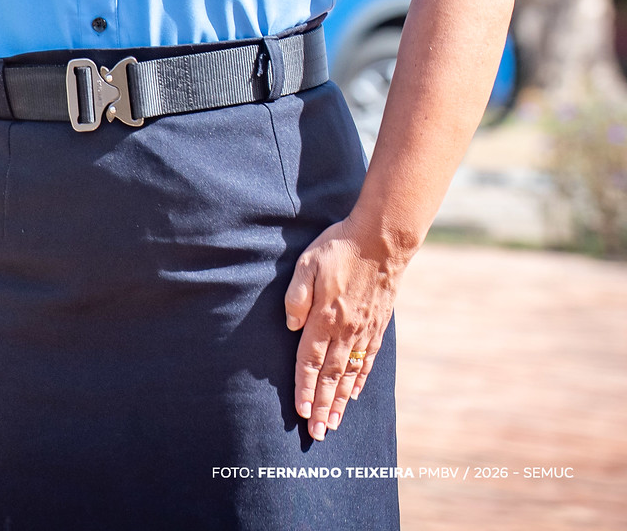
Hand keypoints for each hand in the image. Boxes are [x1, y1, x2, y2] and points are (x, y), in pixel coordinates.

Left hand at [283, 216, 405, 439]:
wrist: (382, 241)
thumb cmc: (337, 249)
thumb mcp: (306, 264)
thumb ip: (296, 297)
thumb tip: (291, 326)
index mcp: (325, 317)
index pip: (310, 361)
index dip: (304, 388)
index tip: (301, 412)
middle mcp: (346, 330)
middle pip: (330, 377)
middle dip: (323, 406)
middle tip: (318, 434)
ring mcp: (364, 331)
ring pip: (350, 374)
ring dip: (341, 401)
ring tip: (335, 423)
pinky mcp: (378, 326)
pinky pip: (368, 361)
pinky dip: (360, 381)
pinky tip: (355, 394)